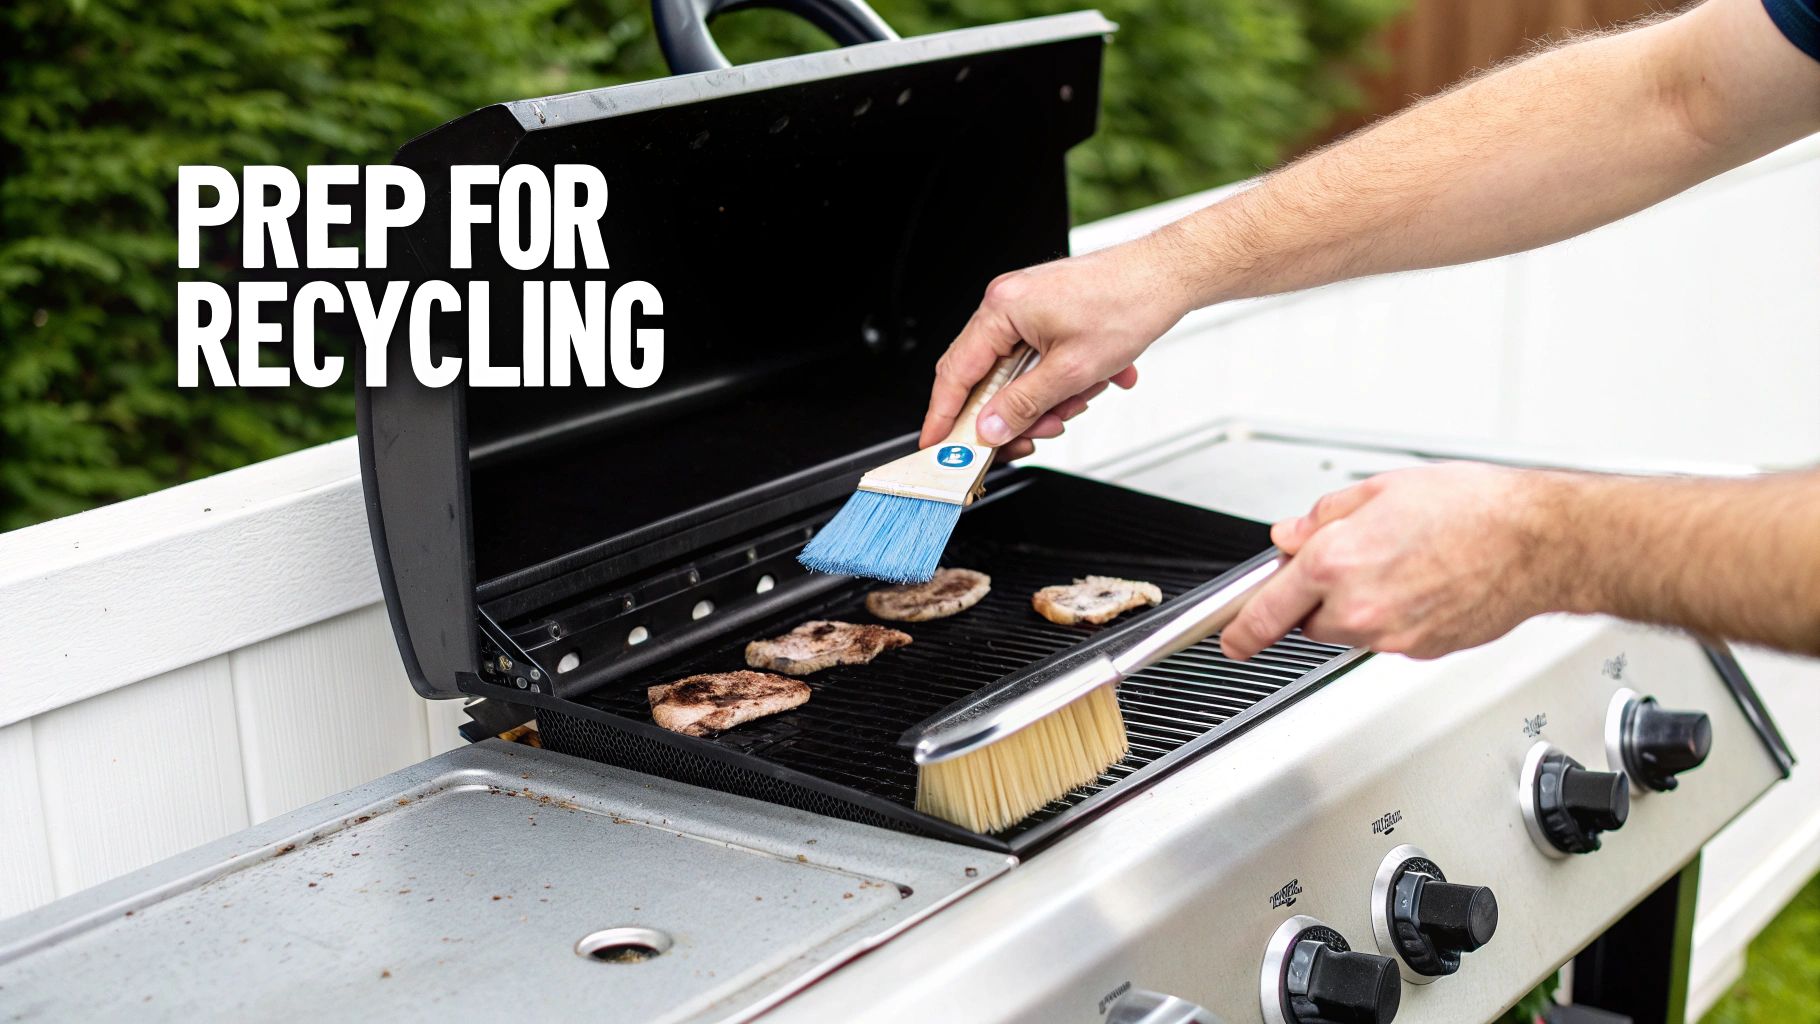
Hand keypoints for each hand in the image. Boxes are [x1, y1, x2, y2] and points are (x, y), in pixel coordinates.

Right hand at [919, 233, 1197, 459]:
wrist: (1168, 275)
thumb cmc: (1128, 304)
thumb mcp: (1072, 371)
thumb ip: (1023, 405)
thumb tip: (989, 429)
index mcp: (1002, 309)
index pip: (955, 373)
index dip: (943, 415)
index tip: (935, 445)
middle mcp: (1007, 302)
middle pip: (988, 377)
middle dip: (1016, 412)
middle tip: (1038, 434)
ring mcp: (1027, 306)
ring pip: (1019, 373)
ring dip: (1048, 397)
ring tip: (1084, 395)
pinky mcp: (1048, 312)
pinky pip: (1040, 359)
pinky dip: (1063, 379)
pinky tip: (1096, 380)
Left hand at [1221, 463, 1566, 660]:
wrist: (1538, 542)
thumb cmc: (1473, 509)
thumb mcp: (1380, 490)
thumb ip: (1322, 517)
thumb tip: (1290, 535)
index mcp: (1337, 562)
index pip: (1268, 611)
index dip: (1242, 629)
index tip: (1231, 640)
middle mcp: (1360, 607)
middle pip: (1308, 622)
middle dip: (1317, 597)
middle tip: (1357, 559)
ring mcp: (1392, 636)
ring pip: (1349, 631)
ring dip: (1356, 607)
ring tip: (1401, 565)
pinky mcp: (1421, 651)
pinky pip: (1387, 639)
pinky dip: (1394, 617)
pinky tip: (1425, 584)